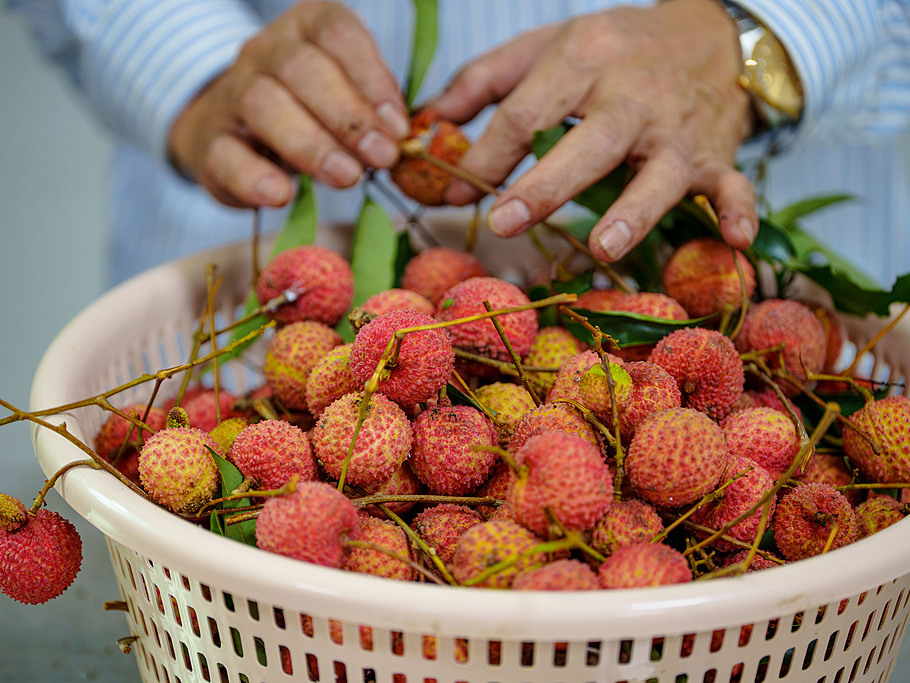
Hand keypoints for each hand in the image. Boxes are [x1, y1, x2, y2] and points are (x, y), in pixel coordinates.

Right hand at [167, 1, 408, 207]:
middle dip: (348, 117)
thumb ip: (373, 108)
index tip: (397, 127)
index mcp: (306, 28)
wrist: (233, 132)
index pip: (338, 35)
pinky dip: (254, 177)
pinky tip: (281, 196)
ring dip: (311, 144)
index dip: (371, 79)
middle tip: (381, 157)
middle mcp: (265, 51)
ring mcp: (231, 93)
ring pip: (263, 105)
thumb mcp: (346, 96)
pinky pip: (226, 154)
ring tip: (346, 177)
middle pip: (301, 69)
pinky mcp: (209, 143)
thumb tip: (402, 137)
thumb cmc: (308, 112)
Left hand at [429, 0, 756, 261]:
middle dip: (545, 185)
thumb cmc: (615, 50)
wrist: (709, 35)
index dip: (486, 155)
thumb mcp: (548, 47)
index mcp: (585, 58)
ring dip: (634, 211)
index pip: (527, 112)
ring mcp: (678, 129)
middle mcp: (633, 94)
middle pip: (589, 142)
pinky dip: (737, 210)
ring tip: (603, 247)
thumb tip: (430, 122)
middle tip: (503, 222)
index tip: (453, 191)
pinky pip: (734, 184)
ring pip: (660, 171)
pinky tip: (734, 239)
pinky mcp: (717, 155)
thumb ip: (485, 81)